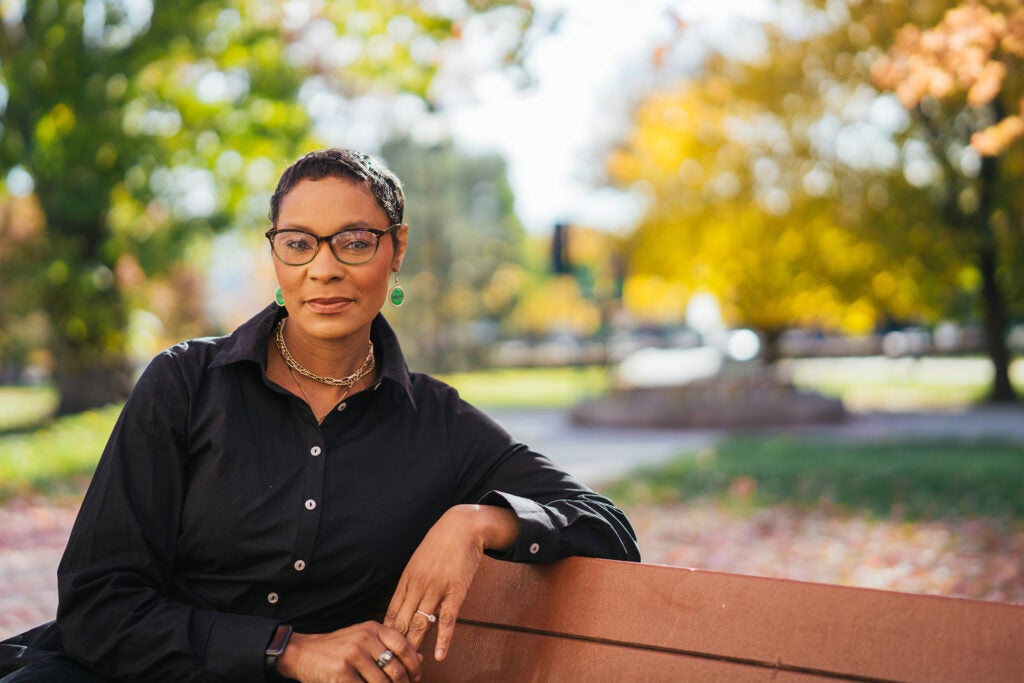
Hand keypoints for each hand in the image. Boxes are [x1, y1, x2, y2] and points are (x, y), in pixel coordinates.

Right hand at [274, 621, 420, 682]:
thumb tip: (420, 659)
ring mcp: (352, 655)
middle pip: (396, 668)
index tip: (416, 677)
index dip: (414, 665)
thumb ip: (390, 645)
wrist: (303, 652)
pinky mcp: (341, 673)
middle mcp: (364, 639)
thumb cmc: (337, 647)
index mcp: (373, 628)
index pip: (404, 646)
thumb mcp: (364, 638)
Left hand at [384, 504, 518, 661]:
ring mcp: (436, 588)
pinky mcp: (456, 590)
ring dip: (415, 647)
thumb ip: (412, 584)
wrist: (462, 526)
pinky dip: (443, 639)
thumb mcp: (419, 562)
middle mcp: (417, 586)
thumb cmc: (440, 544)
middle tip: (392, 664)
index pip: (391, 614)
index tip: (382, 652)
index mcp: (407, 580)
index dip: (386, 635)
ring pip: (421, 623)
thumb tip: (406, 607)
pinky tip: (440, 655)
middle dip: (396, 646)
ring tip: (411, 667)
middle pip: (402, 623)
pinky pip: (447, 619)